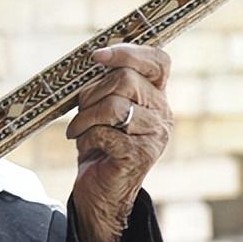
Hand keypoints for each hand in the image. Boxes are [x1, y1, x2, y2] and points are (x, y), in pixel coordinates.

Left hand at [66, 44, 172, 241]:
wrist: (100, 190)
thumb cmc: (99, 143)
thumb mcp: (102, 107)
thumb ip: (106, 83)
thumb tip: (95, 54)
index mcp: (156, 95)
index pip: (158, 61)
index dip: (128, 52)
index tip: (97, 56)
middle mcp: (162, 113)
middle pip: (125, 79)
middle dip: (91, 93)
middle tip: (80, 112)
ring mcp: (155, 135)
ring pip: (113, 106)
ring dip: (85, 118)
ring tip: (80, 132)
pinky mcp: (140, 155)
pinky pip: (104, 132)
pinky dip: (86, 138)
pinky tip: (87, 147)